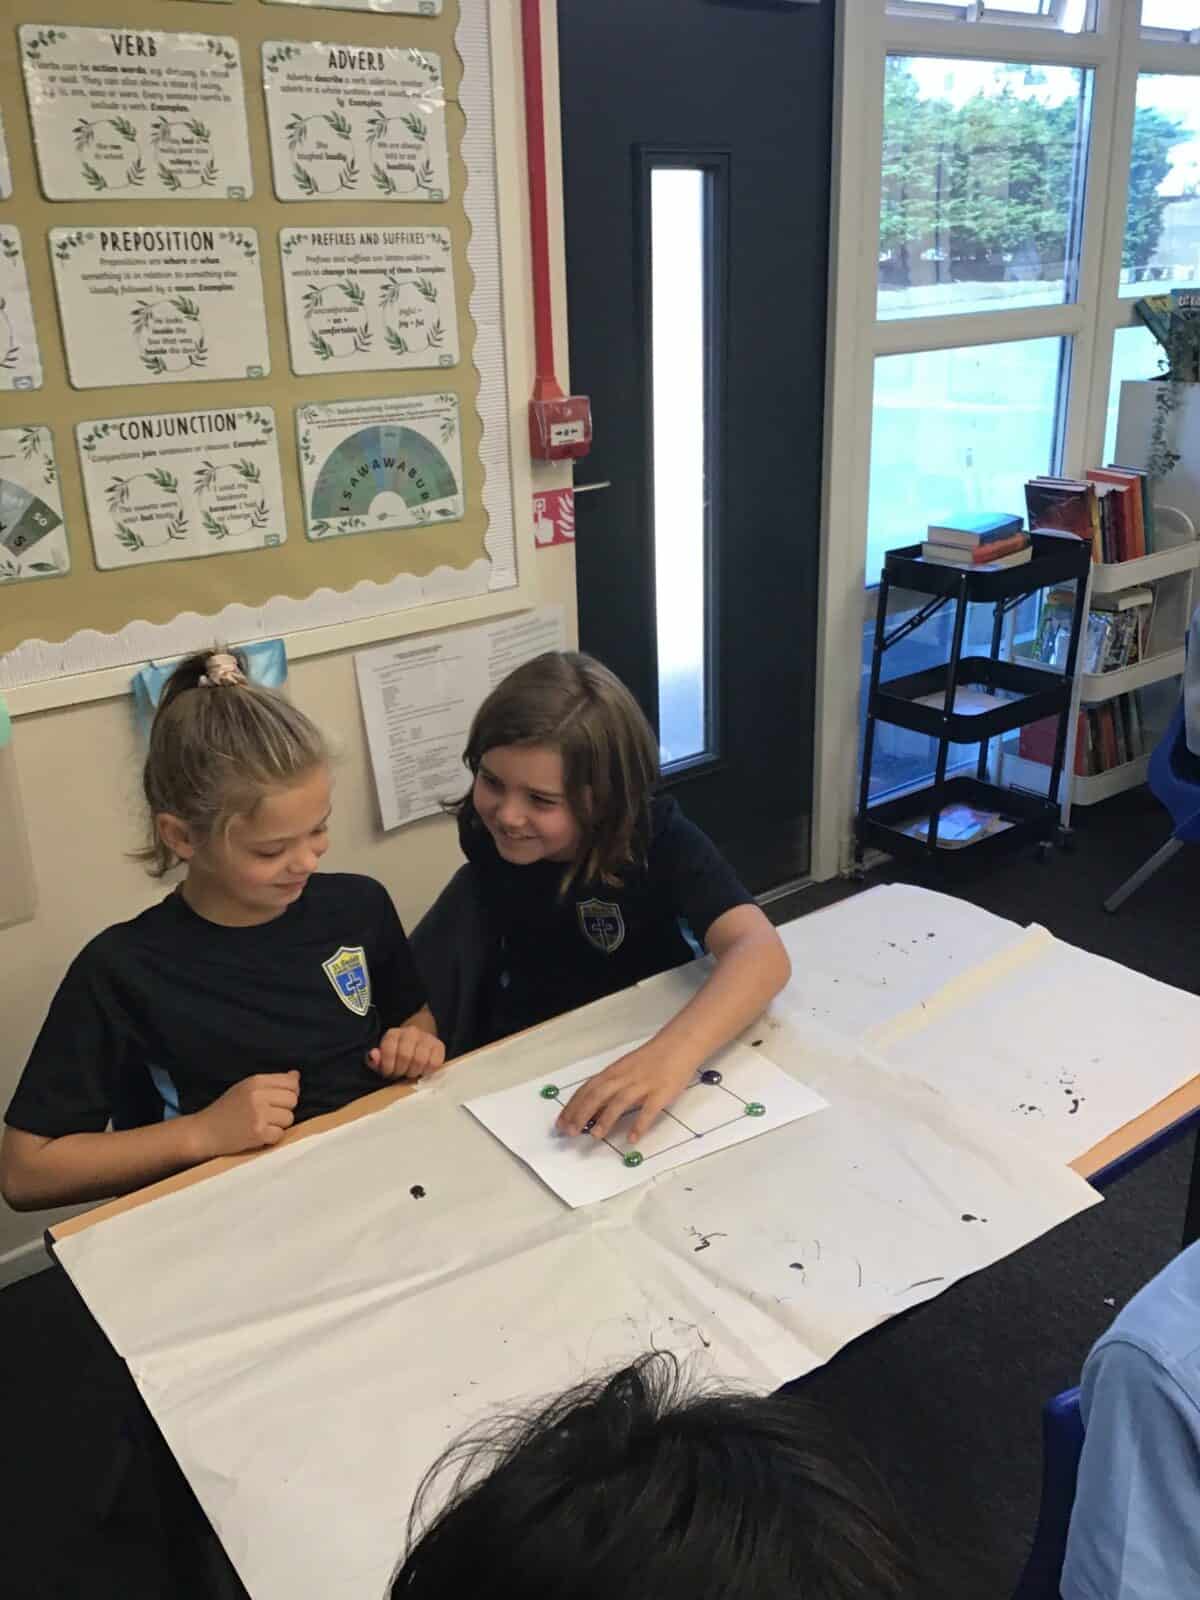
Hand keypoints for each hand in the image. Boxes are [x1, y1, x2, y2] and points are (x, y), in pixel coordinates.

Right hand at [192, 1071, 299, 1158]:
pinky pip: (280, 1134)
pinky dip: (272, 1137)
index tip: (280, 1100)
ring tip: (262, 1124)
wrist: (204, 1131)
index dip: (290, 1092)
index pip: (291, 1083)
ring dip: (279, 1124)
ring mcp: (258, 1114)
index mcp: (256, 1081)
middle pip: (293, 1100)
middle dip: (284, 1109)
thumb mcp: (246, 1088)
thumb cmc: (226, 1109)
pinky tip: (259, 1134)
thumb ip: (272, 1082)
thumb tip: (296, 1075)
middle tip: (268, 1114)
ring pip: (289, 1118)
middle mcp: (258, 1095)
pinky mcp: (258, 1133)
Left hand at [367, 1026, 445, 1080]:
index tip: (389, 1073)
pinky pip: (434, 1063)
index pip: (389, 1050)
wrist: (419, 1040)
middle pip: (405, 1056)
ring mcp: (426, 1038)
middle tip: (401, 1073)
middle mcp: (411, 1032)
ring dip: (414, 1072)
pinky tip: (422, 1070)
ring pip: (420, 1060)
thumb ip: (376, 1060)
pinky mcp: (439, 1046)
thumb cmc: (398, 1054)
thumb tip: (373, 1055)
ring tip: (411, 1072)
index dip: (387, 1066)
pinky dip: (427, 1071)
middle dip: (401, 1070)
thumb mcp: (384, 1057)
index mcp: (394, 1033)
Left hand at [557, 1042, 695, 1144]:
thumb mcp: (625, 1068)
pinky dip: (640, 1124)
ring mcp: (643, 1084)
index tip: (561, 1122)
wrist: (679, 1044)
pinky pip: (649, 1110)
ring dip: (606, 1119)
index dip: (572, 1106)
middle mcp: (625, 1077)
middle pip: (598, 1095)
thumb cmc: (650, 1058)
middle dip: (582, 1114)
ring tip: (595, 1136)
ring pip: (620, 1101)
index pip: (587, 1090)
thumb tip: (592, 1108)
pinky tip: (633, 1138)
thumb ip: (610, 1086)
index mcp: (614, 1071)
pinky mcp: (662, 1092)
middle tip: (570, 1132)